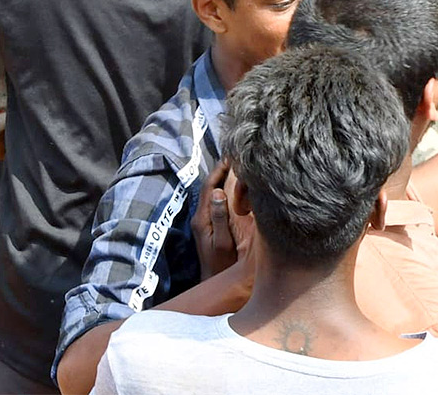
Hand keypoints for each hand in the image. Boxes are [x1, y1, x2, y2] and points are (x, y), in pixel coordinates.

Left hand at [192, 159, 237, 279]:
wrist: (214, 282)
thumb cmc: (222, 264)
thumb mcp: (223, 241)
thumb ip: (220, 217)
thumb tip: (219, 192)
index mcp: (202, 218)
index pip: (208, 188)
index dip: (218, 171)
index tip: (230, 157)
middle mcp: (200, 217)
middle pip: (209, 188)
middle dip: (220, 171)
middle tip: (235, 157)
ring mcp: (204, 221)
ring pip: (212, 194)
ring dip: (222, 179)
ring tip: (236, 167)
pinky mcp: (209, 225)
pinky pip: (215, 201)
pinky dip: (224, 190)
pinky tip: (235, 187)